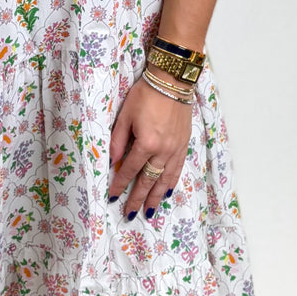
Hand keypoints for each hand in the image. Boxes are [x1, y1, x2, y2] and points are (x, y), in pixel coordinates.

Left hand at [108, 74, 194, 219]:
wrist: (173, 81)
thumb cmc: (145, 94)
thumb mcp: (125, 115)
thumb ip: (118, 140)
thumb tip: (112, 162)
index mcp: (146, 143)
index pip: (129, 170)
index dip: (119, 185)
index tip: (112, 197)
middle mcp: (163, 150)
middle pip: (148, 180)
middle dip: (137, 198)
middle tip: (130, 214)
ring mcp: (176, 149)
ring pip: (165, 179)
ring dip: (155, 197)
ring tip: (149, 211)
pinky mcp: (184, 145)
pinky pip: (177, 169)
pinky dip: (171, 183)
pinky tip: (166, 192)